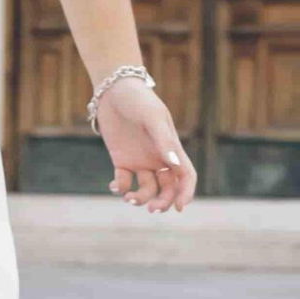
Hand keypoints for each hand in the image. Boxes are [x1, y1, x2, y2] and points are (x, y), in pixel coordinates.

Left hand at [97, 80, 196, 211]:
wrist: (113, 89)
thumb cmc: (139, 100)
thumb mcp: (153, 118)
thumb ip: (164, 141)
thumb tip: (173, 164)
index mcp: (172, 148)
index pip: (185, 176)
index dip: (186, 193)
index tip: (179, 207)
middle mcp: (159, 158)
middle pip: (167, 188)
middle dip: (162, 202)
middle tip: (151, 209)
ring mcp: (141, 161)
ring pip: (146, 189)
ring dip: (140, 198)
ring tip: (128, 198)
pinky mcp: (122, 161)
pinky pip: (124, 182)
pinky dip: (120, 188)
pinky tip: (114, 186)